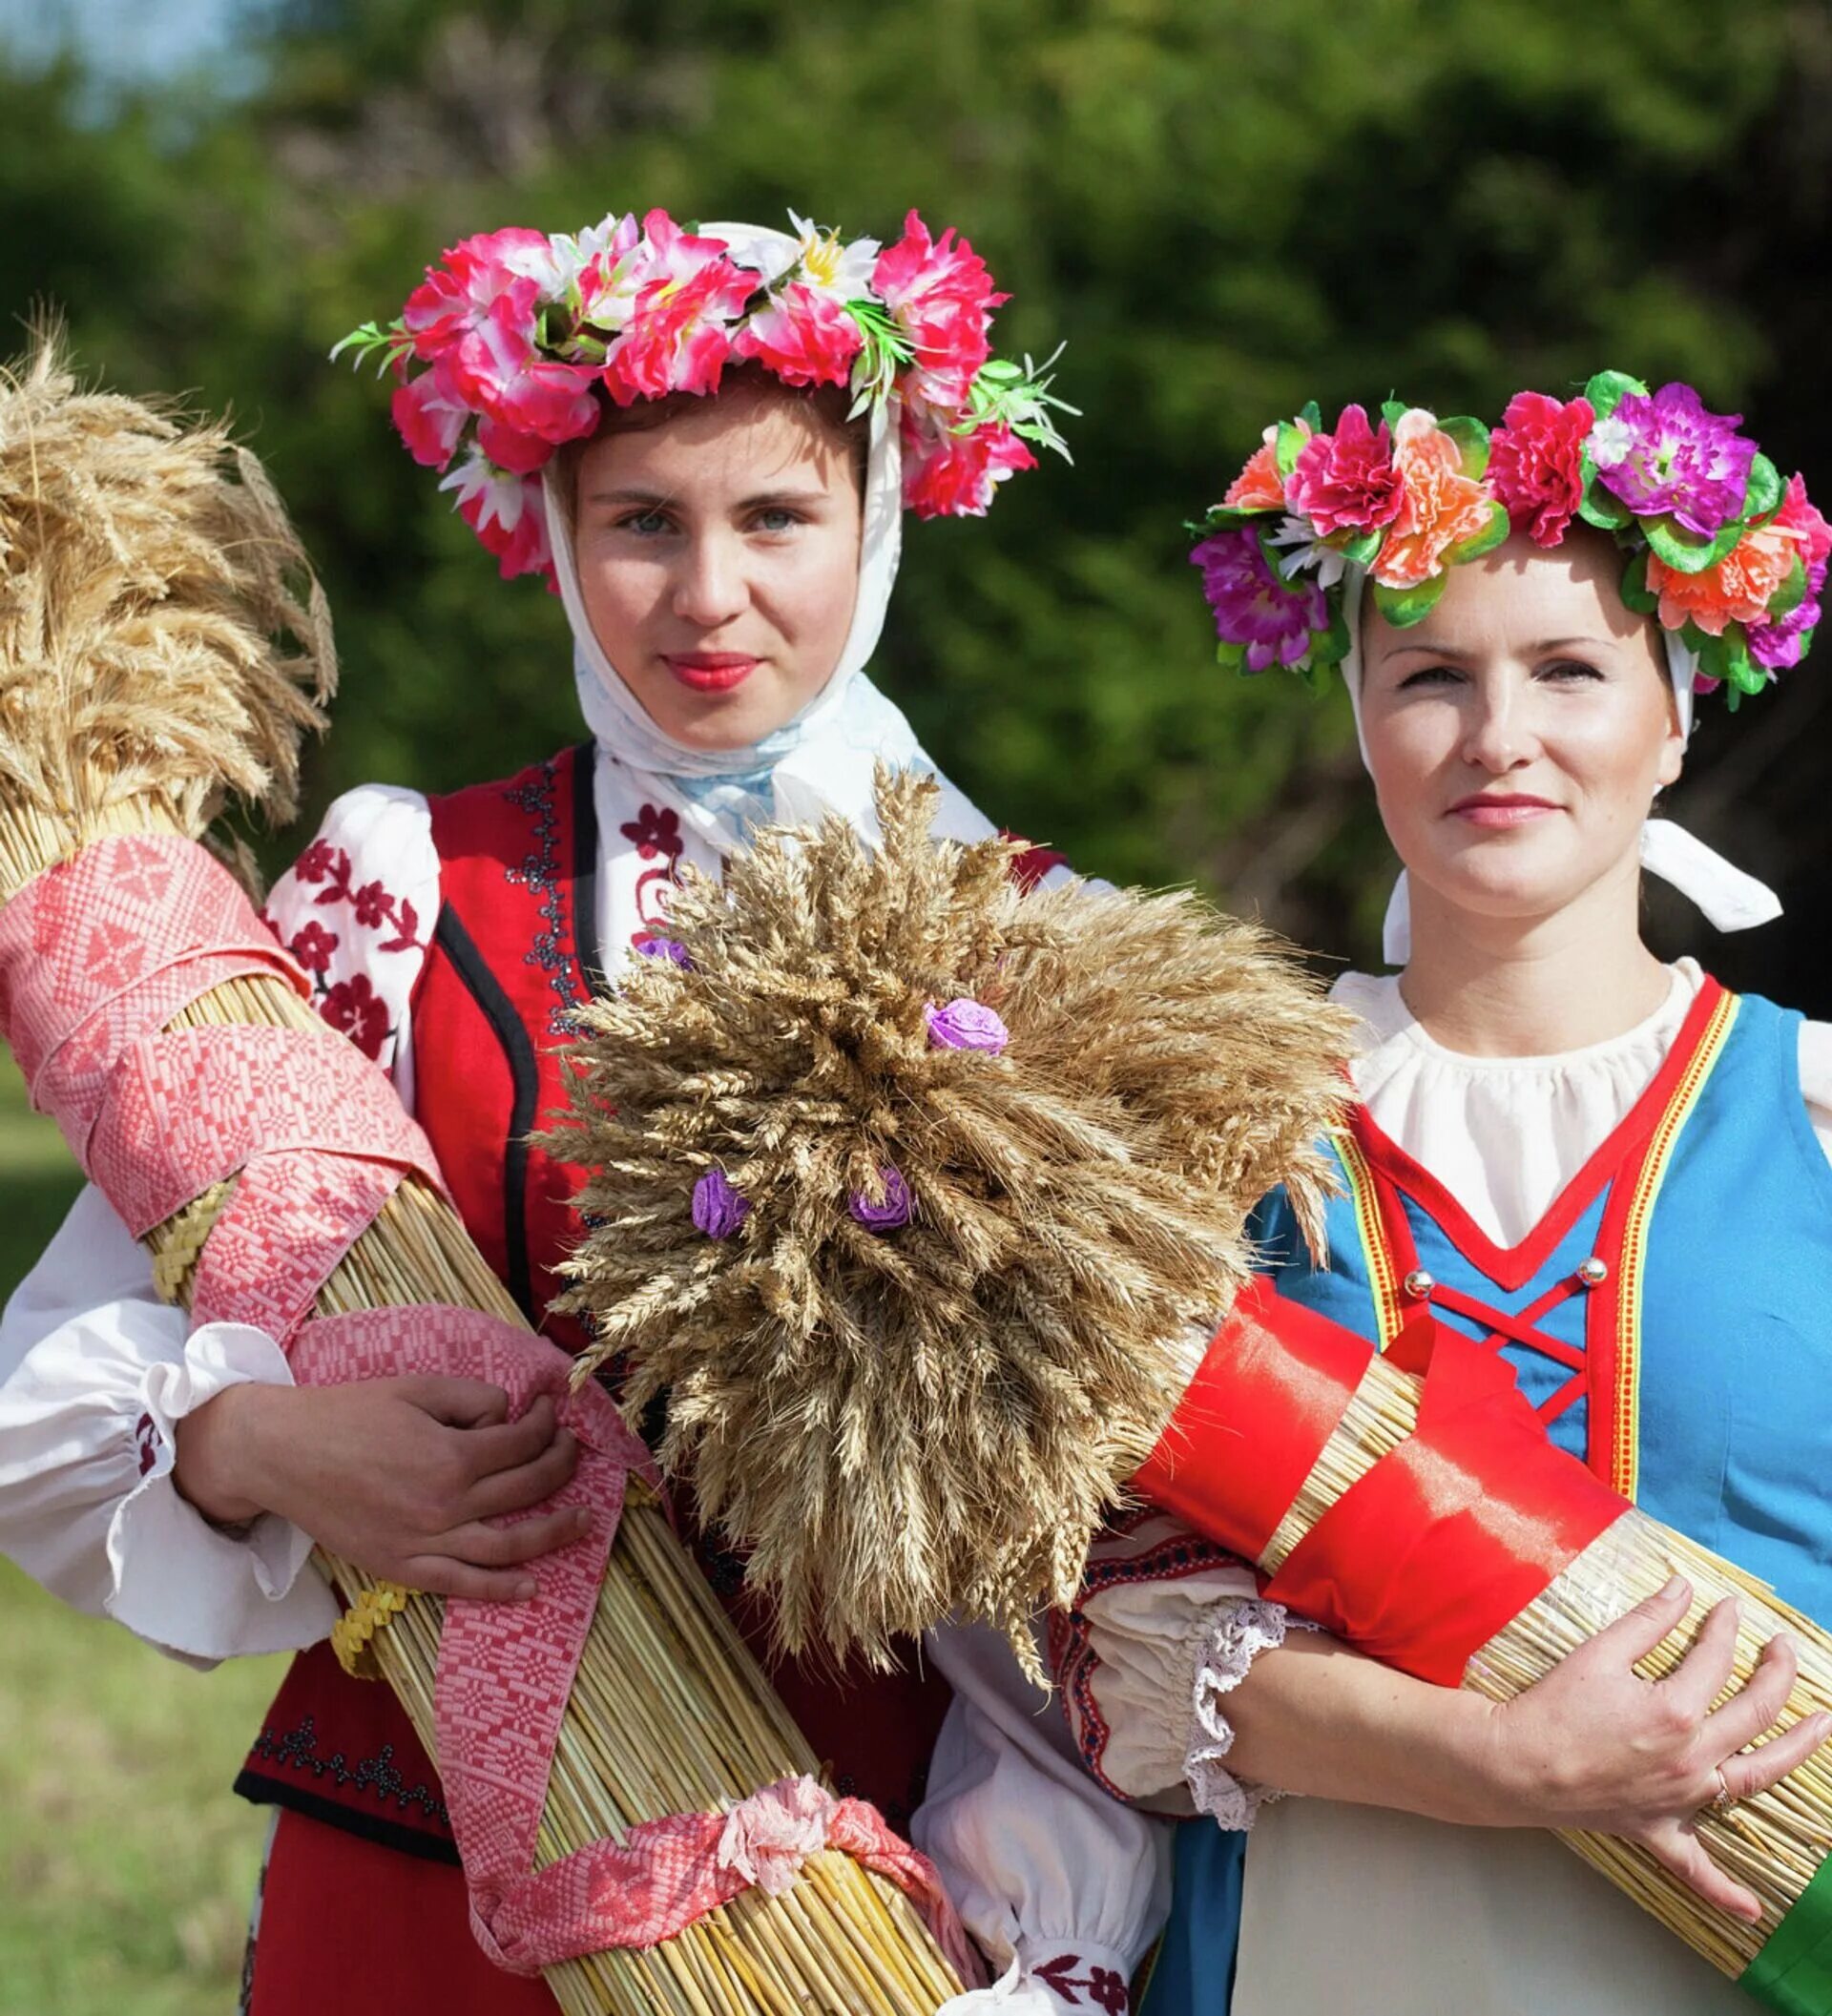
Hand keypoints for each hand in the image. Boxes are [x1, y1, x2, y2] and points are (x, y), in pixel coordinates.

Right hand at [175, 1375, 588, 1600]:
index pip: (523, 1443)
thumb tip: (508, 1415)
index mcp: (452, 1455)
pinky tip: (531, 1586)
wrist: (282, 1454)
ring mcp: (424, 1542)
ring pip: (508, 1546)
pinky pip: (461, 1586)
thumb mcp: (417, 1387)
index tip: (548, 1414)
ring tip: (583, 1521)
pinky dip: (500, 1590)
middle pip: (526, 1489)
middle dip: (560, 1467)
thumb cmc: (348, 1413)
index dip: (545, 1424)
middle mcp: (446, 1505)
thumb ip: (471, 1398)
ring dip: (553, 1533)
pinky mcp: (401, 1568)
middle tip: (573, 1453)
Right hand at [1476, 1575, 1831, 1919]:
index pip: (1716, 1659)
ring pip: (1756, 1779)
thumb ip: (1648, 1620)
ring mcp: (1682, 1799)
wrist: (1515, 1764)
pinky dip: (1725, 1891)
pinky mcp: (1659, 1829)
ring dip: (1796, 1752)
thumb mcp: (1598, 1652)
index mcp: (1676, 1711)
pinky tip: (1752, 1910)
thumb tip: (1683, 1588)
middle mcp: (1692, 1758)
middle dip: (1776, 1673)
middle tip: (1782, 1649)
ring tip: (1824, 1727)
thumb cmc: (1552, 1707)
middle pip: (1754, 1712)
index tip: (1728, 1606)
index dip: (1725, 1626)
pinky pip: (1697, 1868)